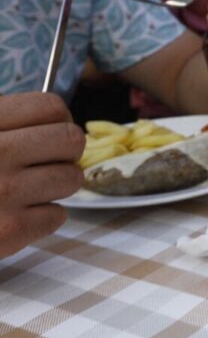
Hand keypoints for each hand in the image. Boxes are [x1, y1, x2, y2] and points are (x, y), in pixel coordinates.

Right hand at [0, 93, 84, 258]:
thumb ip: (1, 120)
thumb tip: (53, 116)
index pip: (52, 108)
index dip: (57, 121)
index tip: (47, 133)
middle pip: (72, 140)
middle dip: (62, 152)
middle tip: (43, 163)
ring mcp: (4, 192)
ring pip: (72, 179)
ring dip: (55, 185)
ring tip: (27, 190)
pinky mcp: (10, 230)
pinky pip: (58, 215)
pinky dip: (42, 217)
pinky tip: (14, 215)